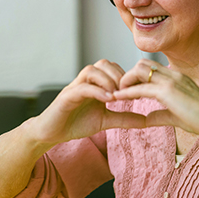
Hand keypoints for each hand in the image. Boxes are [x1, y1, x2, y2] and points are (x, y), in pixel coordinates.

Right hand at [30, 59, 147, 146]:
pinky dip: (97, 92)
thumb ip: (124, 118)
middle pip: (104, 63)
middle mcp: (85, 82)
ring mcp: (75, 87)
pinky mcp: (66, 96)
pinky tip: (107, 101)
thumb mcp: (105, 121)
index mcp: (95, 84)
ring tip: (117, 96)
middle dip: (119, 75)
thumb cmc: (75, 124)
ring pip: (92, 70)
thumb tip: (147, 120)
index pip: (113, 68)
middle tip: (128, 91)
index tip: (138, 90)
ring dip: (107, 80)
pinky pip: (82, 87)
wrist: (51, 133)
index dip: (127, 75)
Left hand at [112, 59, 198, 140]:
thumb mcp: (176, 116)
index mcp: (177, 78)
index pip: (151, 68)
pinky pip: (141, 88)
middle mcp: (173, 75)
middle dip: (128, 75)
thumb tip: (145, 119)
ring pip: (139, 70)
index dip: (136, 77)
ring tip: (116, 93)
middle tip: (119, 89)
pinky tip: (117, 98)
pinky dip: (126, 92)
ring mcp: (171, 81)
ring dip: (125, 80)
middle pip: (142, 64)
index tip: (126, 89)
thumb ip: (159, 115)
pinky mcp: (168, 91)